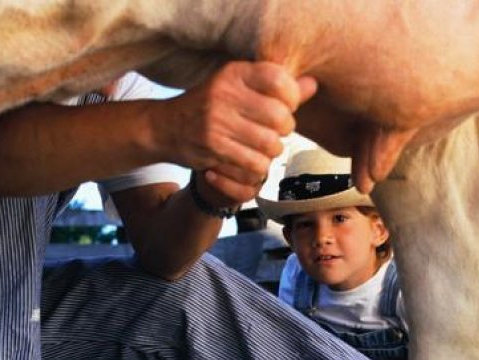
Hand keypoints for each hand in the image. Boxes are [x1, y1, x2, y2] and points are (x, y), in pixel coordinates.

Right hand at [153, 61, 315, 205]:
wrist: (165, 128)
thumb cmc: (210, 107)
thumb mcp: (238, 88)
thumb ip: (275, 88)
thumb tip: (313, 85)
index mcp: (234, 73)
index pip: (280, 80)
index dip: (292, 98)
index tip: (286, 106)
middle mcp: (225, 93)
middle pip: (280, 117)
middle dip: (284, 130)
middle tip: (274, 132)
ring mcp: (217, 121)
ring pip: (271, 145)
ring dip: (272, 152)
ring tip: (262, 148)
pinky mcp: (213, 147)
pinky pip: (255, 163)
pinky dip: (258, 166)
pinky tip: (250, 160)